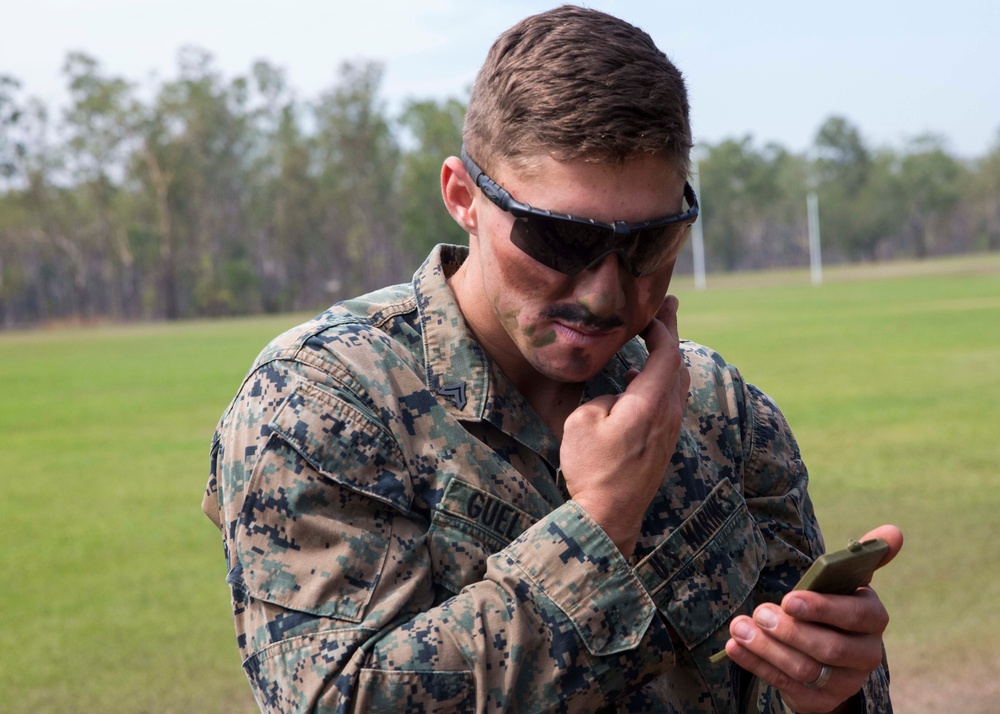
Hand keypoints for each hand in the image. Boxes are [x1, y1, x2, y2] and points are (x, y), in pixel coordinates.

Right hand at [559, 296, 689, 557]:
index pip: (666, 352)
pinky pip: (672, 399)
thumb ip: (601, 398)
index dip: (661, 326)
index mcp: (650, 402)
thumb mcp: (582, 422)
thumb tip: (615, 397)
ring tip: (658, 336)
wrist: (609, 515)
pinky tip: (642, 379)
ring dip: (669, 355)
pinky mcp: (664, 443)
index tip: (649, 307)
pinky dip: (663, 378)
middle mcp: (668, 413)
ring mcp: (670, 429)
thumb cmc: (592, 468)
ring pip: (678, 382)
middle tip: (669, 306)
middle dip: (671, 331)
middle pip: (678, 362)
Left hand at [723, 525, 903, 712]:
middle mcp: (866, 655)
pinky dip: (757, 665)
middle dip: (790, 630)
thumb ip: (865, 556)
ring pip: (805, 669)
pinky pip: (786, 686)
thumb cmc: (830, 607)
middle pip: (829, 648)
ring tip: (740, 627)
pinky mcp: (820, 701)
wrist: (826, 655)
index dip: (822, 608)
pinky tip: (735, 647)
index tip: (789, 599)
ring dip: (767, 647)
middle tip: (759, 612)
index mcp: (873, 619)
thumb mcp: (844, 582)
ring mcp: (844, 682)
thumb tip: (894, 532)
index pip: (855, 616)